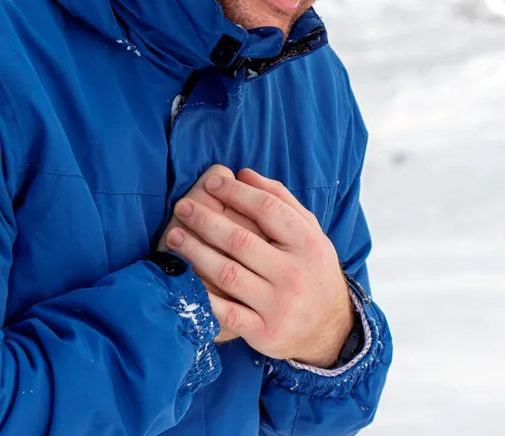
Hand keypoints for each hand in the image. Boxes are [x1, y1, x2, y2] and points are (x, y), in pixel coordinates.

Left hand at [164, 169, 352, 366]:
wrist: (330, 328)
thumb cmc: (312, 270)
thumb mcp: (310, 233)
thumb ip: (281, 200)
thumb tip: (243, 173)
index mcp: (308, 243)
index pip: (268, 209)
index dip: (236, 193)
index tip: (211, 183)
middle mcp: (294, 273)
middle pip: (240, 240)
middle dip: (206, 221)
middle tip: (183, 206)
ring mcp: (278, 305)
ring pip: (227, 274)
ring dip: (195, 252)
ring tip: (174, 236)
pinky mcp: (264, 332)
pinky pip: (225, 312)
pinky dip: (202, 294)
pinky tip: (183, 278)